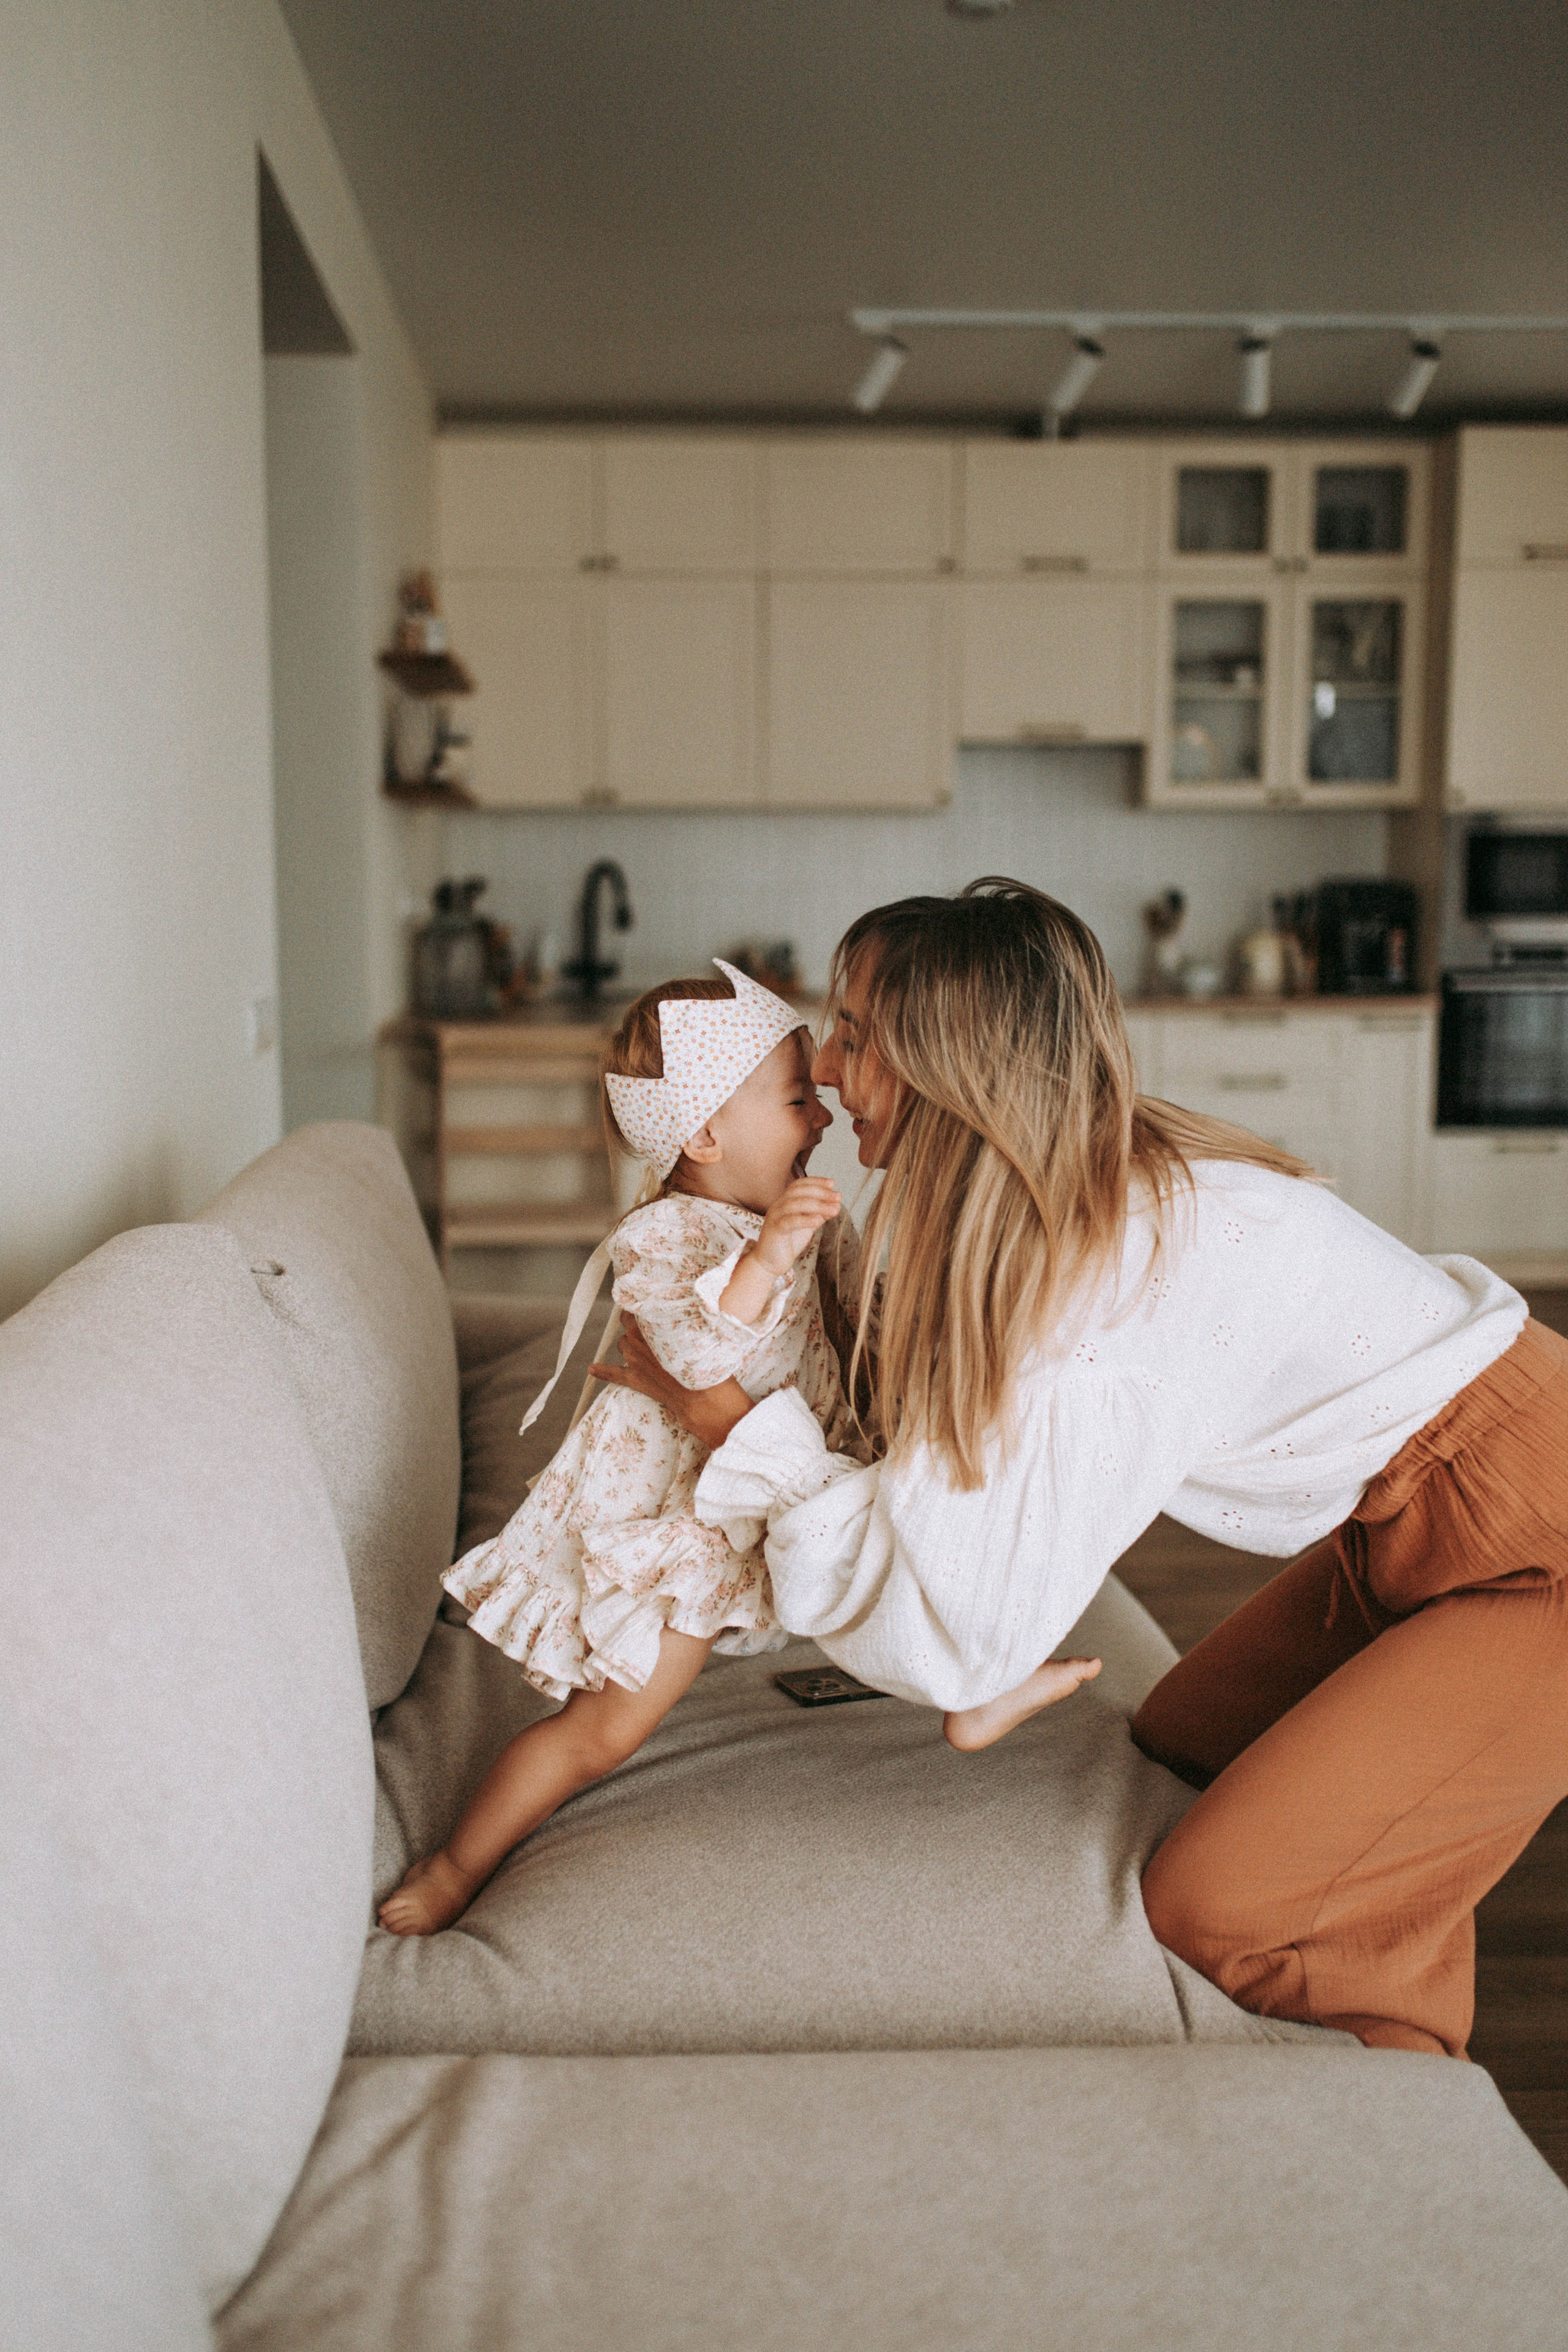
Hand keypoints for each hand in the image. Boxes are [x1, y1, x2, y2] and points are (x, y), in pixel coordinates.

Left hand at [589, 1314, 753, 1449]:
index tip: (650, 1306)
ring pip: (622, 1344)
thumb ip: (686, 1321)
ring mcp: (634, 1359)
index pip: (640, 1307)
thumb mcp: (700, 1332)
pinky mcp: (634, 1379)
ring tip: (641, 1347)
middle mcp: (639, 1338)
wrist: (701, 1397)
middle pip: (629, 1324)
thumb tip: (688, 1313)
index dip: (644, 1307)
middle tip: (647, 1325)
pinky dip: (602, 1371)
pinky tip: (592, 1369)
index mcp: (652, 1324)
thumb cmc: (705, 1361)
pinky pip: (612, 1373)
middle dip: (636, 1324)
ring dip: (629, 1344)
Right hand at [752, 1178, 841, 1278]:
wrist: (770, 1263)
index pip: (799, 1185)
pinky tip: (819, 1220)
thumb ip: (818, 1214)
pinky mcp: (774, 1230)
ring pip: (795, 1204)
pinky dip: (805, 1219)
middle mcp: (778, 1206)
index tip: (832, 1183)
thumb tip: (836, 1205)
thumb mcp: (807, 1226)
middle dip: (820, 1192)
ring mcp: (775, 1217)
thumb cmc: (788, 1242)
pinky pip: (790, 1221)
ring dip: (818, 1205)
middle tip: (837, 1197)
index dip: (816, 1181)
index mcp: (785, 1202)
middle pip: (798, 1191)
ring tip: (834, 1209)